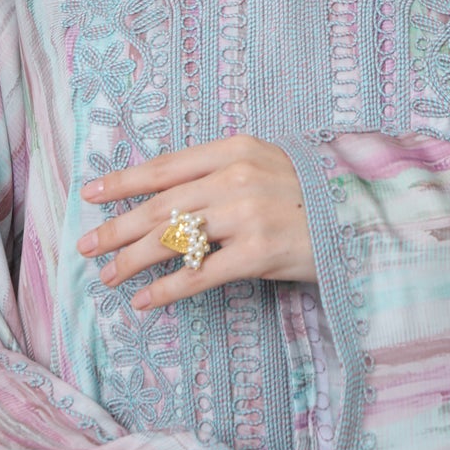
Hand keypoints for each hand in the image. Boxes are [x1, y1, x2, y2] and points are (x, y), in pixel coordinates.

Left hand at [77, 135, 314, 310]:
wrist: (363, 221)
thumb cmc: (311, 196)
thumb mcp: (266, 165)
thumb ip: (219, 172)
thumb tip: (163, 198)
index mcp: (235, 149)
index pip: (165, 166)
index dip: (123, 182)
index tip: (90, 194)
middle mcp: (237, 177)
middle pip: (160, 207)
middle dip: (117, 228)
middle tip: (86, 246)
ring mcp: (248, 215)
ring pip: (172, 240)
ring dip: (132, 261)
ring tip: (109, 276)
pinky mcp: (258, 253)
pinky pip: (198, 275)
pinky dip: (165, 290)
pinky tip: (144, 301)